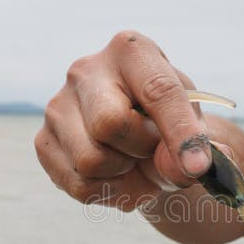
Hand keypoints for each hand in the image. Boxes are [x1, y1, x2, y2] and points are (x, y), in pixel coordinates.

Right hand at [34, 31, 211, 210]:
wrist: (136, 132)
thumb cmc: (168, 120)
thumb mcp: (194, 125)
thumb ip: (200, 146)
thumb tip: (186, 167)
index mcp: (131, 51)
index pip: (157, 91)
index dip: (181, 133)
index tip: (198, 166)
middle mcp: (86, 70)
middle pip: (110, 124)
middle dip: (142, 150)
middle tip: (154, 151)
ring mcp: (58, 105)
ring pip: (91, 161)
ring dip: (127, 177)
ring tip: (138, 166)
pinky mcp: (43, 141)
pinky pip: (79, 185)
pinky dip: (109, 192)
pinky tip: (119, 177)